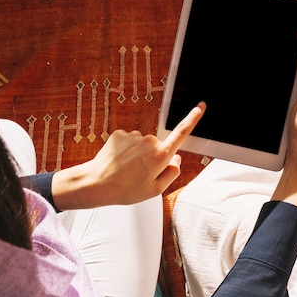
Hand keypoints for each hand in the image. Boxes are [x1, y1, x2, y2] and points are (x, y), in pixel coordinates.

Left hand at [51, 103, 204, 208]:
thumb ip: (171, 173)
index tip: (199, 107)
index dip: (193, 119)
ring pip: (143, 145)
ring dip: (138, 155)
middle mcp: (149, 141)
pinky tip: (119, 162)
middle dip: (153, 157)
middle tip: (140, 175)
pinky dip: (126, 151)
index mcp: (161, 155)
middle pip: (159, 146)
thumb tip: (177, 159)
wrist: (96, 183)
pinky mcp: (120, 134)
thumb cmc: (126, 190)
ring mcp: (134, 136)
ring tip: (126, 170)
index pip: (181, 133)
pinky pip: (129, 142)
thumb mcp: (155, 190)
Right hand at [272, 59, 296, 211]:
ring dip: (277, 93)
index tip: (282, 56)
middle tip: (272, 76)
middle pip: (291, 82)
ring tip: (271, 94)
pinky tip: (270, 106)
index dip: (293, 64)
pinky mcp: (290, 117)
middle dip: (282, 79)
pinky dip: (276, 103)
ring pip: (285, 93)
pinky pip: (281, 104)